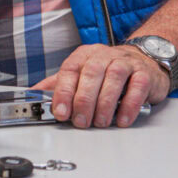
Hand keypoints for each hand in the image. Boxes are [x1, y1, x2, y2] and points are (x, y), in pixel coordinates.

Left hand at [31, 44, 169, 128]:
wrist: (143, 60)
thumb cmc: (108, 70)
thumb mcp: (81, 74)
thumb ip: (58, 84)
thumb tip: (33, 93)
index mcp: (84, 55)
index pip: (69, 70)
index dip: (63, 92)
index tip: (61, 112)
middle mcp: (103, 56)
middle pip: (91, 74)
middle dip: (84, 101)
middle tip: (81, 122)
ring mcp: (125, 62)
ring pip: (114, 78)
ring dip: (105, 103)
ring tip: (101, 122)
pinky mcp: (144, 74)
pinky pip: (137, 86)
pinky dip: (129, 105)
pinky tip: (122, 119)